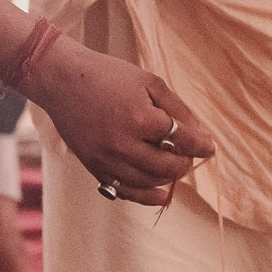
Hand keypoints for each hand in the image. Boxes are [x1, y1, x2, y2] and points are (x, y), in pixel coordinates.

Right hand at [36, 37, 213, 204]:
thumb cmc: (108, 75)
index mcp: (141, 118)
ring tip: (175, 167)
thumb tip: (201, 133)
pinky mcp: (94, 167)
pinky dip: (145, 196)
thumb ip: (177, 108)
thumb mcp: (149, 82)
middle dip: (186, 162)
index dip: (201, 145)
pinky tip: (160, 194)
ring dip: (168, 178)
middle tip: (190, 155)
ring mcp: (107, 160)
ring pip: (149, 182)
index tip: (210, 148)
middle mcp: (124, 144)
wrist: (62, 80)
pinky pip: (124, 191)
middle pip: (169, 166)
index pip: (182, 140)